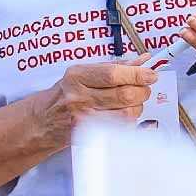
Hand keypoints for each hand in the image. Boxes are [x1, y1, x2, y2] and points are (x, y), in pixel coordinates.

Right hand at [21, 59, 153, 152]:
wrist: (44, 120)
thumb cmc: (66, 93)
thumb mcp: (84, 73)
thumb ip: (114, 66)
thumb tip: (142, 61)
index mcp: (77, 76)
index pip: (114, 74)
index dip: (137, 74)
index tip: (151, 74)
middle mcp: (79, 96)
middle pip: (124, 95)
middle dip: (142, 91)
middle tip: (145, 87)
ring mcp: (84, 118)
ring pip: (126, 113)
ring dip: (137, 106)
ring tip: (133, 101)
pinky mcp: (89, 134)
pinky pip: (120, 127)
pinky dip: (129, 120)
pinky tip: (124, 113)